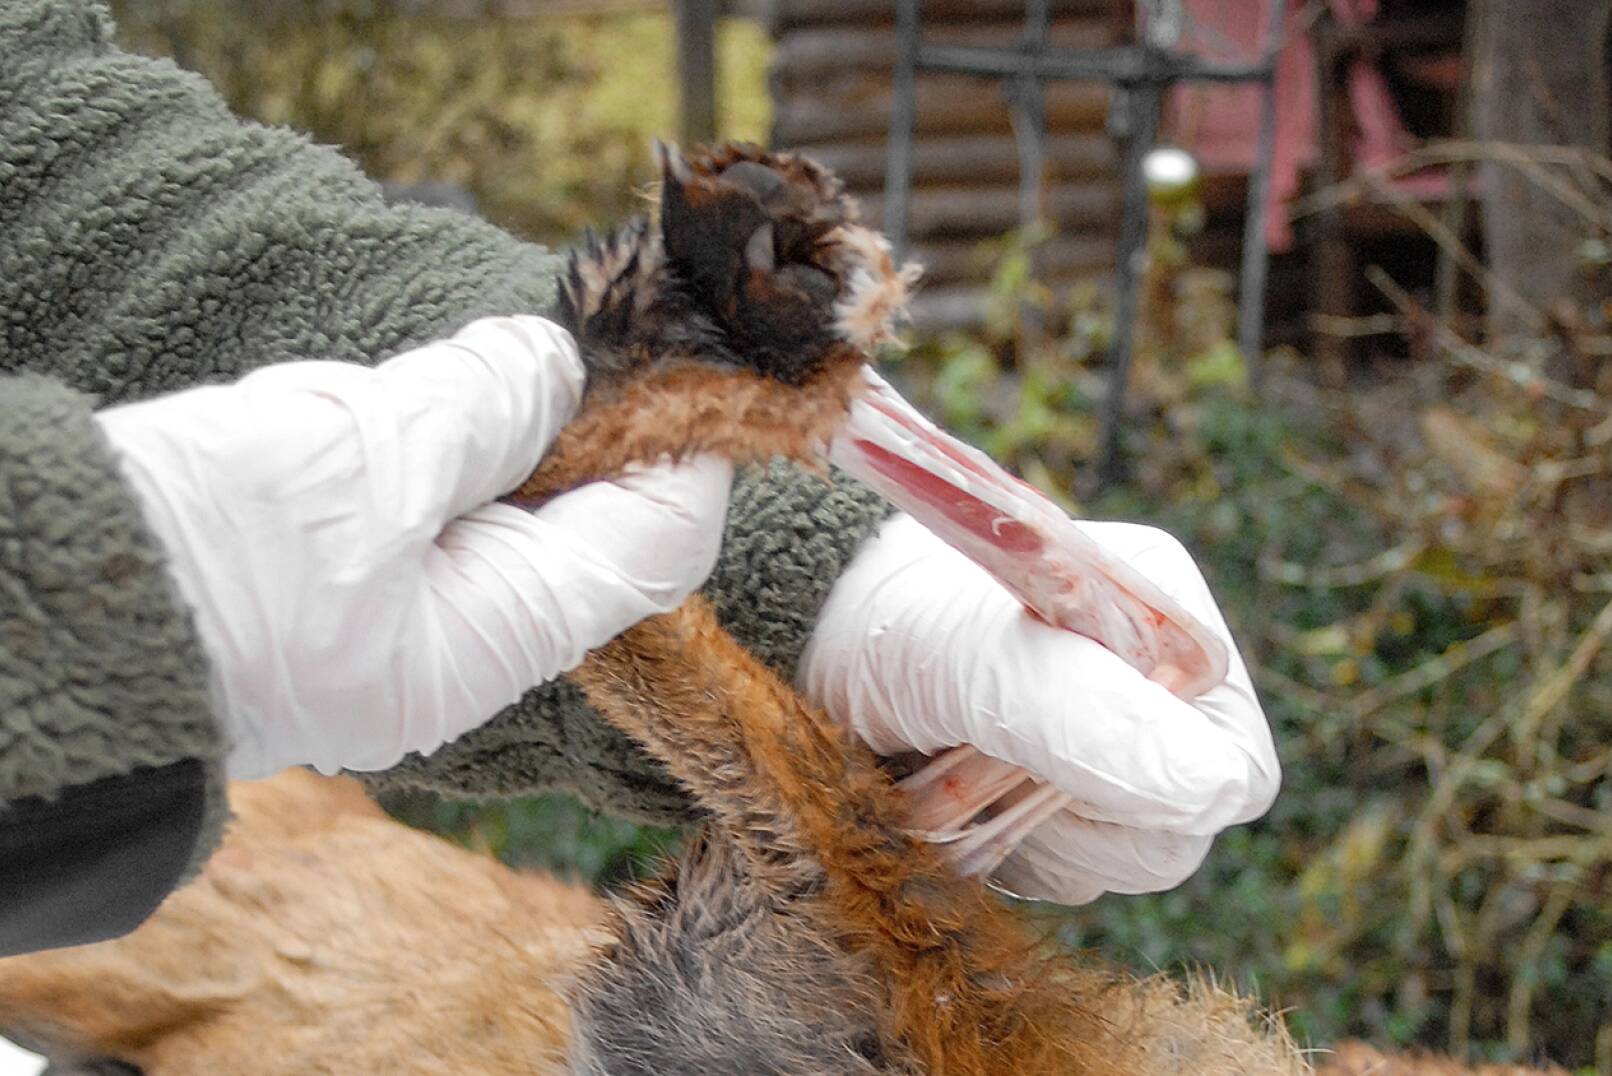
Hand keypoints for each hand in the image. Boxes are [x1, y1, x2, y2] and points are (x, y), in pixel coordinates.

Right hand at [96, 316, 731, 779]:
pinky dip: (453, 447)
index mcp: (492, 640)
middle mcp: (465, 644)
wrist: (52, 609)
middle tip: (605, 336)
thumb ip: (482, 409)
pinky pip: (441, 511)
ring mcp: (407, 618)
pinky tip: (426, 399)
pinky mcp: (353, 583)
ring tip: (511, 360)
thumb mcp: (364, 460)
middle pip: (591, 530)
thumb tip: (556, 366)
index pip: (651, 550)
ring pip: (514, 513)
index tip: (698, 369)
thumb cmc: (202, 559)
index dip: (688, 458)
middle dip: (604, 434)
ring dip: (524, 433)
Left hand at [798, 513, 1278, 904]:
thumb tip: (1212, 789)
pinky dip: (989, 848)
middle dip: (1062, 815)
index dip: (1146, 791)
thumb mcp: (980, 662)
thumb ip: (1089, 716)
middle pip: (1172, 831)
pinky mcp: (1043, 795)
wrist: (803, 640)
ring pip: (1106, 862)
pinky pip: (1051, 873)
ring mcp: (1096, 745)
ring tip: (942, 768)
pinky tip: (941, 795)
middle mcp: (1147, 690)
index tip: (1047, 763)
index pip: (1231, 767)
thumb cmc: (890, 627)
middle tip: (970, 757)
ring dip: (1014, 834)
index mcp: (1166, 625)